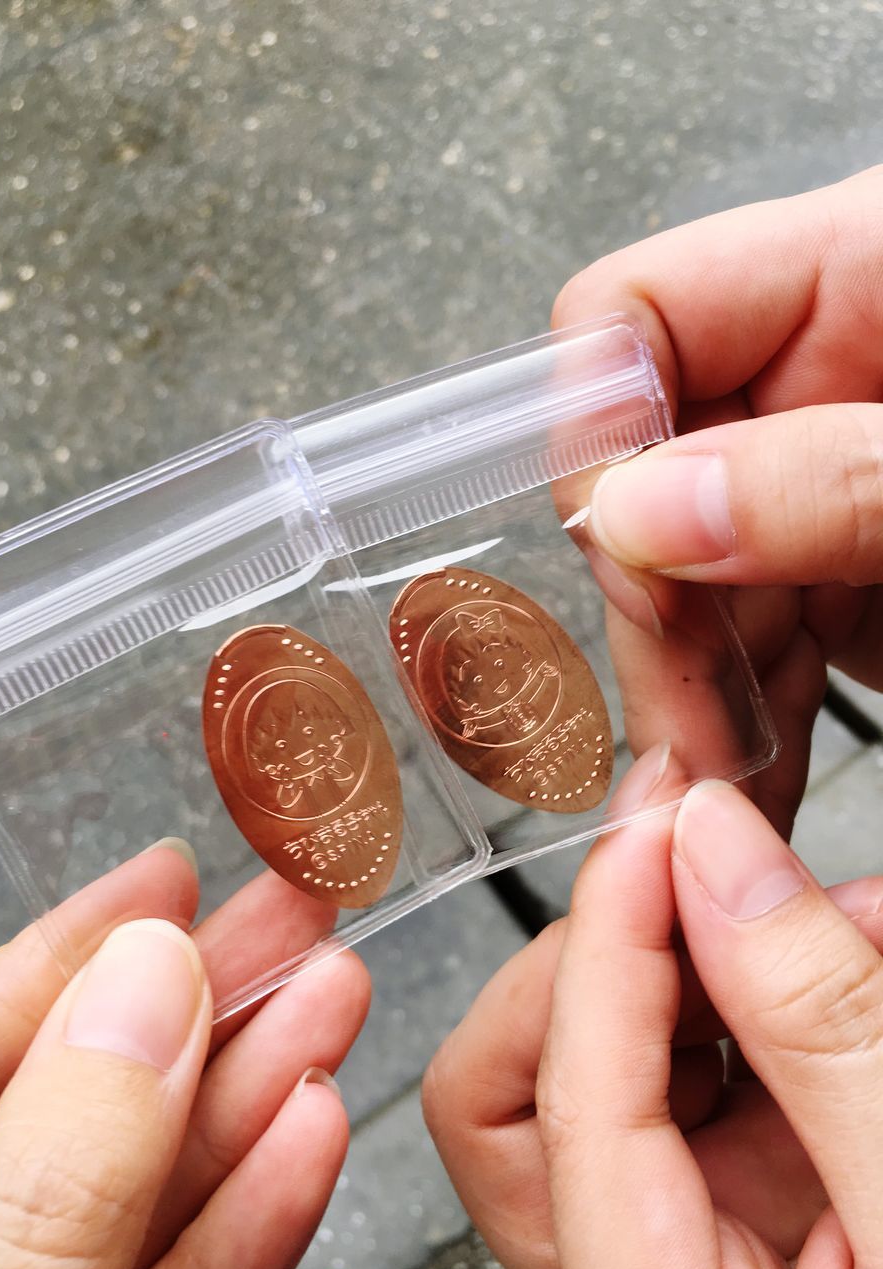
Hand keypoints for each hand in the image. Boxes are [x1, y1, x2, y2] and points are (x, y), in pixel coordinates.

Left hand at [0, 839, 369, 1268]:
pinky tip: (314, 1119)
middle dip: (189, 1006)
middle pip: (65, 1106)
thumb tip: (142, 983)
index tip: (161, 884)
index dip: (49, 962)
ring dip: (251, 1088)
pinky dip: (256, 1204)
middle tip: (288, 916)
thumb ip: (60, 1179)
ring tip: (332, 992)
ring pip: (141, 1184)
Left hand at [424, 749, 882, 1268]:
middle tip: (737, 873)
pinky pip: (734, 1090)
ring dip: (729, 969)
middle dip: (638, 956)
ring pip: (635, 1066)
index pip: (565, 1091)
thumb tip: (719, 857)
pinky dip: (794, 1014)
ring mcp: (704, 1252)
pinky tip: (867, 964)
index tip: (670, 817)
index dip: (610, 927)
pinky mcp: (766, 1225)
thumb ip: (831, 1036)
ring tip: (857, 922)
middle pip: (535, 1084)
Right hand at [554, 163, 882, 839]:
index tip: (634, 556)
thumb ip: (837, 480)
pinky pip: (747, 632)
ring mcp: (830, 478)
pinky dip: (740, 712)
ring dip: (691, 690)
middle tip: (684, 740)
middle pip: (648, 475)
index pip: (637, 315)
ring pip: (684, 576)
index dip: (607, 430)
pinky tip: (741, 780)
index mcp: (863, 275)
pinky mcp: (848, 565)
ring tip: (710, 797)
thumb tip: (643, 510)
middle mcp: (825, 377)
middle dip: (654, 614)